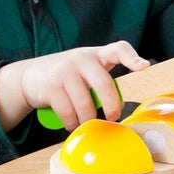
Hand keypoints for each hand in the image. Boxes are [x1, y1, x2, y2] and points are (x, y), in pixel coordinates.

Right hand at [0, 41, 149, 131]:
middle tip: (112, 117)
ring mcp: (65, 71)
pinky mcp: (51, 86)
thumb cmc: (68, 76)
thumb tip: (119, 106)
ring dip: (88, 119)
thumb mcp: (86, 70)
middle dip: (112, 106)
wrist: (30, 75)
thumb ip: (103, 81)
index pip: (119, 49)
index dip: (132, 58)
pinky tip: (72, 123)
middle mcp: (82, 59)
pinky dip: (72, 123)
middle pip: (104, 84)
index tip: (143, 67)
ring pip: (85, 104)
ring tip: (86, 123)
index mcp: (96, 54)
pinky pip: (68, 112)